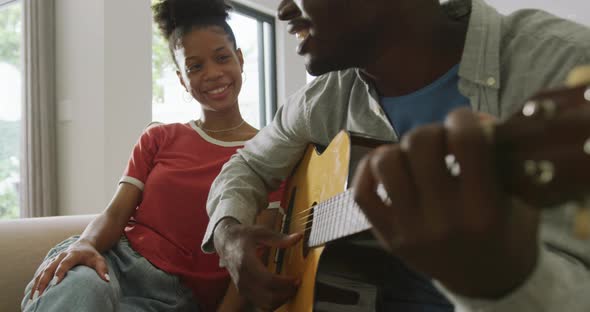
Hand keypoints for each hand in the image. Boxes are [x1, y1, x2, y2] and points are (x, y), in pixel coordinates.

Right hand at [29, 238, 109, 297]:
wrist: (83, 244)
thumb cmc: (92, 255)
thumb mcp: (99, 260)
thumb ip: (102, 269)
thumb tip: (107, 280)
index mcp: (72, 255)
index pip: (64, 264)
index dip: (59, 273)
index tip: (54, 283)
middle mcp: (60, 256)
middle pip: (49, 268)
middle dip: (43, 281)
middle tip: (39, 295)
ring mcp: (54, 259)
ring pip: (42, 271)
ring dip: (37, 283)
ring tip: (33, 296)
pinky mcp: (50, 262)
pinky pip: (40, 271)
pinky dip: (36, 281)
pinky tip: (32, 291)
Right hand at [213, 218, 301, 309]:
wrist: (225, 242)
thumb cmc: (242, 236)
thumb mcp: (260, 232)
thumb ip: (279, 238)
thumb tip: (298, 237)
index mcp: (246, 262)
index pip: (268, 280)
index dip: (285, 282)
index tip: (296, 278)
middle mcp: (243, 278)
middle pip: (268, 297)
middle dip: (286, 293)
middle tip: (296, 284)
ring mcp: (242, 287)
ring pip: (264, 304)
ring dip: (280, 300)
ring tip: (290, 289)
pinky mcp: (243, 291)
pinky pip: (260, 304)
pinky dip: (273, 301)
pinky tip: (281, 291)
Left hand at [352, 108, 539, 297]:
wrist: (488, 281)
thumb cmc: (508, 231)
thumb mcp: (520, 196)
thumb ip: (501, 158)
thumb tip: (477, 120)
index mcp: (484, 208)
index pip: (467, 142)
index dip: (464, 118)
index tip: (464, 121)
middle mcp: (444, 219)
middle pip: (420, 146)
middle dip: (430, 131)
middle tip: (439, 141)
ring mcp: (411, 230)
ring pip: (386, 164)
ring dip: (399, 149)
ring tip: (414, 156)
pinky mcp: (389, 237)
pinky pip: (362, 193)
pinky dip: (369, 170)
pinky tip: (387, 164)